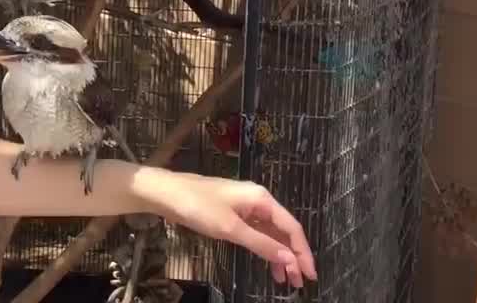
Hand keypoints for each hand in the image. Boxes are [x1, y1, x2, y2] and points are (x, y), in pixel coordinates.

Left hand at [159, 171, 317, 287]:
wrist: (166, 193)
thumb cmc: (198, 207)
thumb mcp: (231, 229)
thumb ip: (262, 244)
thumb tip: (289, 259)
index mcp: (262, 199)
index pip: (292, 227)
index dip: (303, 252)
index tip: (309, 274)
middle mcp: (258, 200)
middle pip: (283, 231)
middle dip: (292, 256)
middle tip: (298, 283)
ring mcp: (245, 206)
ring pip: (270, 233)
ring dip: (278, 255)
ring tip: (284, 280)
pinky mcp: (233, 213)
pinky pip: (256, 232)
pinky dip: (263, 248)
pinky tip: (266, 263)